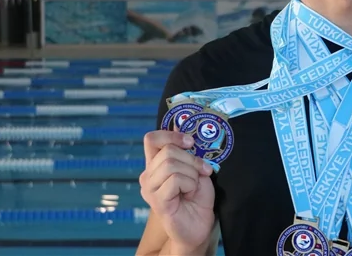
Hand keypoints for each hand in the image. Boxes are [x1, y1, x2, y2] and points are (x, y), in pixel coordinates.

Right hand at [139, 130, 215, 251]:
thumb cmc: (197, 197)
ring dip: (191, 173)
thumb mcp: (195, 169)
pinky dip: (190, 184)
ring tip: (194, 186)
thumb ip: (187, 151)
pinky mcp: (156, 200)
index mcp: (155, 164)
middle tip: (203, 171)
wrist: (199, 225)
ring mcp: (149, 188)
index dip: (171, 135)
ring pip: (171, 164)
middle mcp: (148, 175)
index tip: (190, 142)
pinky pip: (175, 179)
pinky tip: (189, 194)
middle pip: (167, 151)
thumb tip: (180, 126)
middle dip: (192, 159)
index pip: (151, 139)